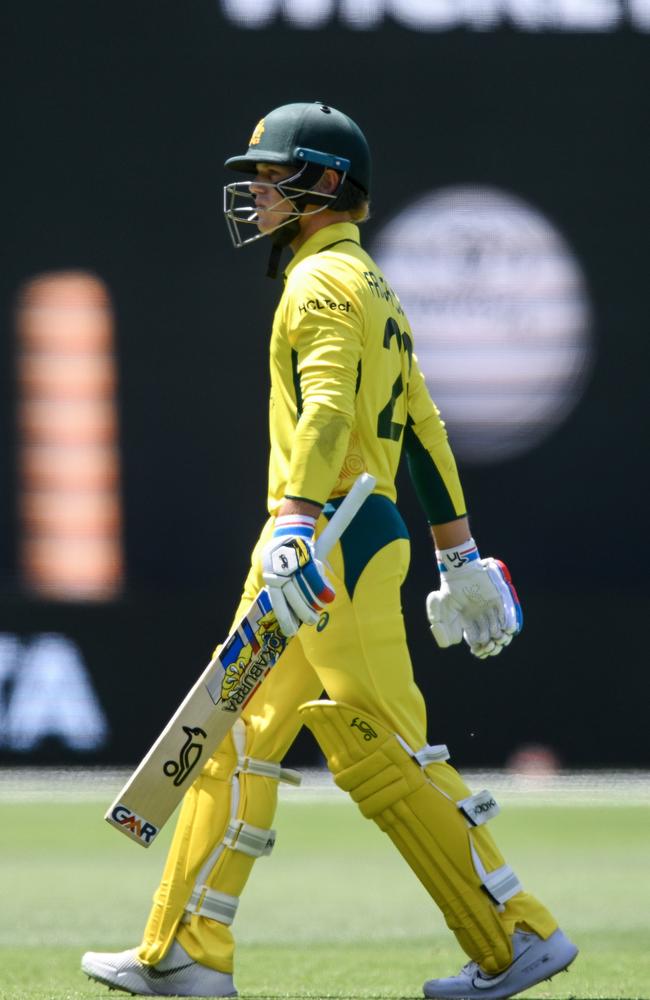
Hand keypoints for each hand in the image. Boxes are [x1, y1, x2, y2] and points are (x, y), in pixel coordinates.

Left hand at [262, 514, 334, 637]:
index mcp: (270, 575)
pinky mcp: (305, 556)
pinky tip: (329, 598)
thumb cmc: (284, 553)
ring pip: (304, 589)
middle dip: (303, 613)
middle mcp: (279, 570)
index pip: (276, 601)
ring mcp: (292, 563)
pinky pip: (314, 576)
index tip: (290, 632)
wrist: (291, 527)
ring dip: (314, 602)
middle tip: (312, 622)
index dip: (284, 618)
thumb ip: (281, 586)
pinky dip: (322, 589)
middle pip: (292, 597)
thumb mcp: (276, 568)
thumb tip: (291, 609)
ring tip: (320, 610)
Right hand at [426, 539, 521, 658]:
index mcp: (467, 621)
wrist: (460, 572)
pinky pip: (506, 615)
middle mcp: (479, 617)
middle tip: (489, 645)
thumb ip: (445, 627)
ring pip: (497, 629)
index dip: (478, 648)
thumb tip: (454, 643)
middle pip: (488, 637)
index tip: (478, 651)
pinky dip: (508, 623)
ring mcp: (489, 609)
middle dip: (489, 645)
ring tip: (498, 638)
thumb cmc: (450, 591)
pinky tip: (508, 629)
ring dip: (499, 636)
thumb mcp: (443, 611)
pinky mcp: (497, 600)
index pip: (475, 640)